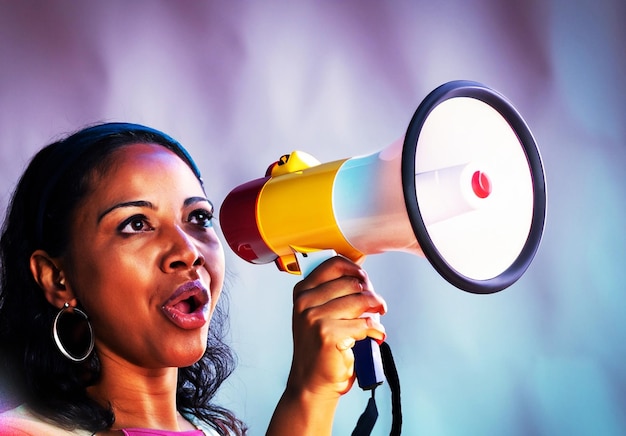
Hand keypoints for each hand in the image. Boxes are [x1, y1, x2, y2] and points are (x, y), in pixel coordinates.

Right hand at [288, 255, 386, 399]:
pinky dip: (376, 329)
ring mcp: (314, 318)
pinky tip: (375, 335)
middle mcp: (305, 302)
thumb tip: (363, 279)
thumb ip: (334, 293)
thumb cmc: (318, 348)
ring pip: (360, 301)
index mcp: (302, 291)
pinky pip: (364, 323)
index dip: (355, 270)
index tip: (365, 280)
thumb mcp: (318, 313)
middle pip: (352, 283)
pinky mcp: (328, 335)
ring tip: (376, 319)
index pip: (334, 264)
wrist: (311, 382)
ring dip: (376, 310)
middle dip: (370, 294)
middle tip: (375, 305)